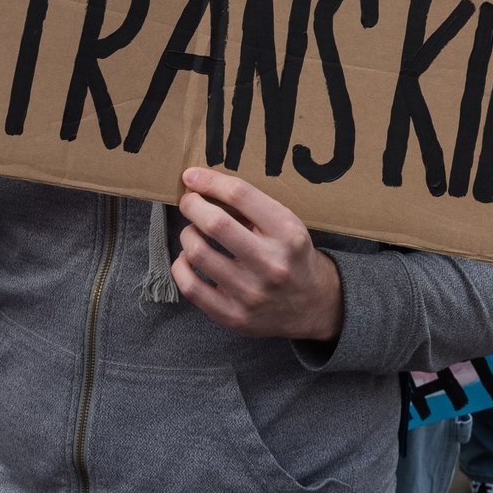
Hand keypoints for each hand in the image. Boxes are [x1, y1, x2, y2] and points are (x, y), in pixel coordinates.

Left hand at [172, 168, 342, 341]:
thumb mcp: (285, 225)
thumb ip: (250, 206)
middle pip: (216, 223)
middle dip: (192, 205)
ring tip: (193, 232)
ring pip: (198, 253)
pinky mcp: (234, 316)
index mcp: (288, 233)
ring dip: (187, 234)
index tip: (191, 176)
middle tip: (189, 202)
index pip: (241, 195)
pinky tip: (188, 259)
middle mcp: (272, 264)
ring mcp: (252, 294)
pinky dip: (181, 266)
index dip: (209, 181)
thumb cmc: (290, 255)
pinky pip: (190, 287)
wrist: (311, 306)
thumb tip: (201, 183)